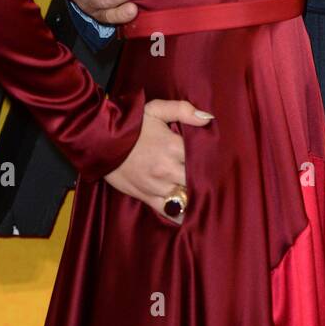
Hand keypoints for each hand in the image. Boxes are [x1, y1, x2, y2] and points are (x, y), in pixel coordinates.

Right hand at [103, 99, 213, 224]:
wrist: (100, 141)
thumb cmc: (130, 124)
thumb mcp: (155, 109)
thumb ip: (183, 110)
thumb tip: (208, 118)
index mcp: (172, 146)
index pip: (203, 157)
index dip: (215, 161)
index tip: (224, 163)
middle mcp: (167, 169)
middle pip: (198, 180)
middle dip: (209, 181)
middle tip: (222, 183)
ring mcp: (157, 186)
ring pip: (186, 197)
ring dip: (198, 198)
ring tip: (211, 200)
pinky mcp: (146, 197)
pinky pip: (169, 211)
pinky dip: (182, 214)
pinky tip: (193, 217)